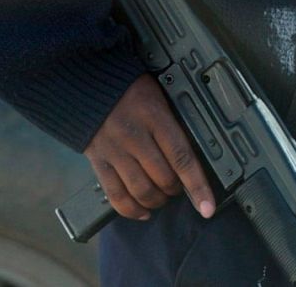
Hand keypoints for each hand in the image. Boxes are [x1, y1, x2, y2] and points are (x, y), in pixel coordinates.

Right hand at [85, 74, 216, 221]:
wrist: (88, 84)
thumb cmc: (131, 90)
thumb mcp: (160, 97)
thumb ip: (173, 125)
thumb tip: (194, 156)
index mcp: (155, 117)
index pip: (182, 157)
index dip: (197, 185)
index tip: (208, 207)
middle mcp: (134, 136)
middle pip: (163, 178)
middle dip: (177, 189)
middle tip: (179, 187)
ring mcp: (114, 151)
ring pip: (141, 190)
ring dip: (157, 200)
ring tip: (162, 197)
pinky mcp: (98, 162)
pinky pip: (115, 195)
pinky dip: (131, 209)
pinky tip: (143, 211)